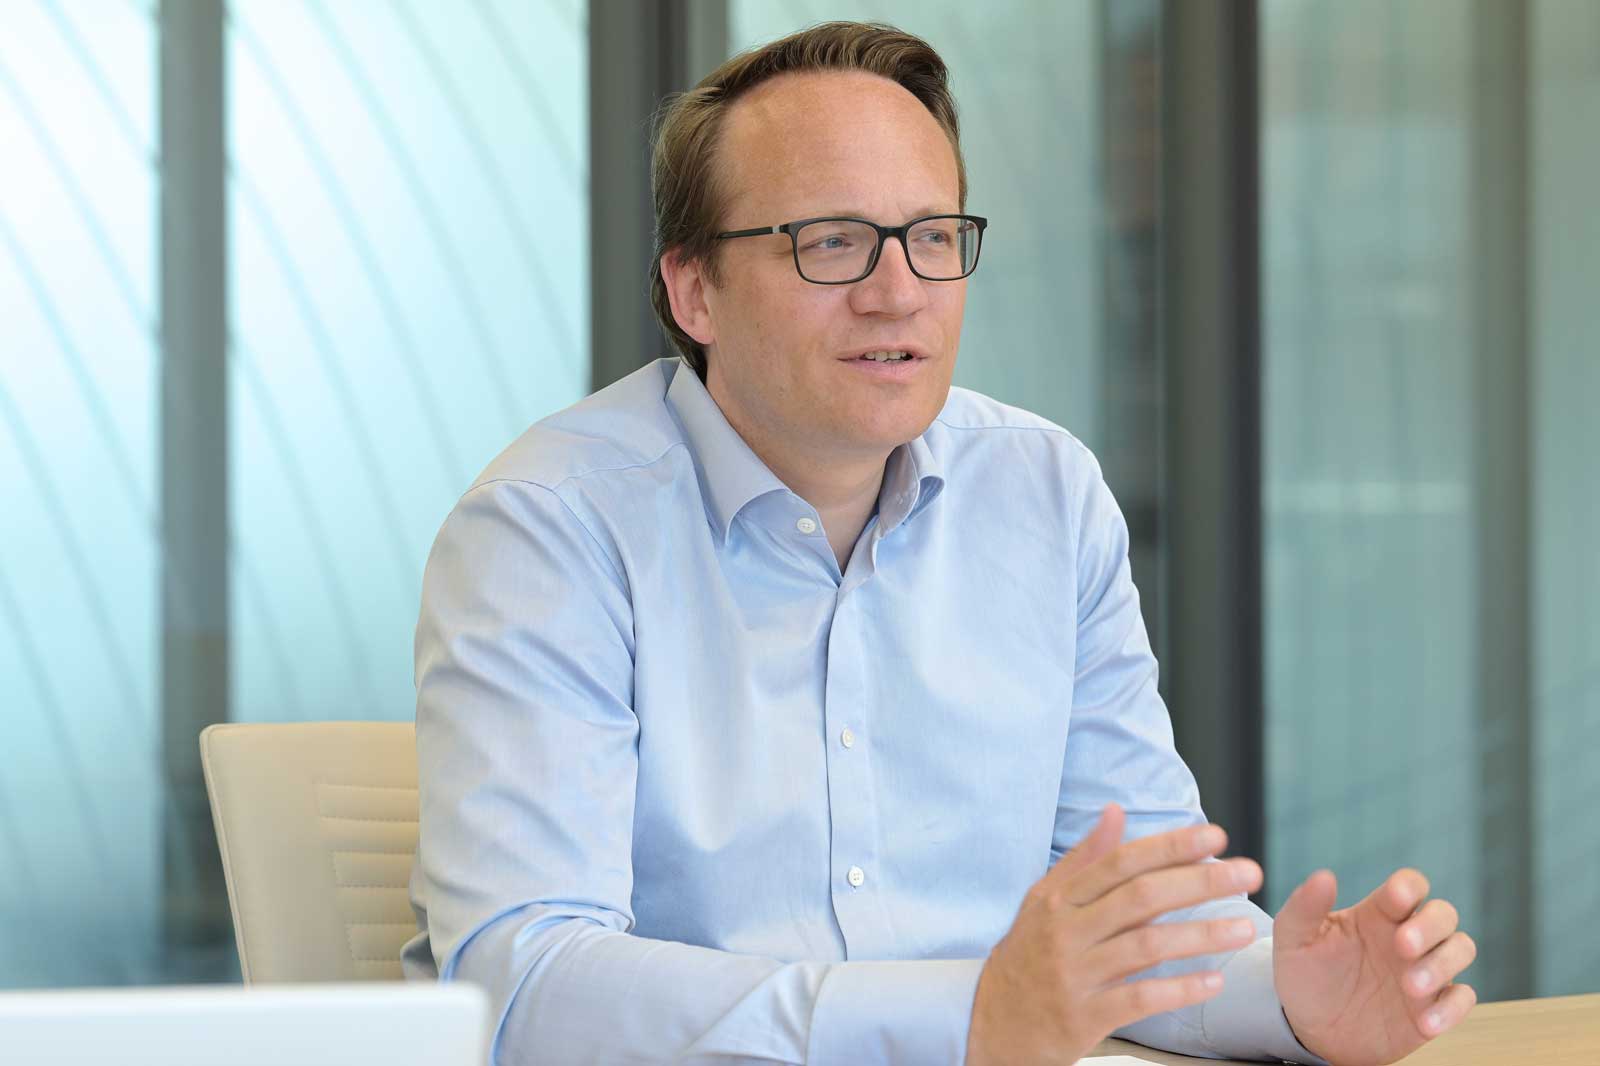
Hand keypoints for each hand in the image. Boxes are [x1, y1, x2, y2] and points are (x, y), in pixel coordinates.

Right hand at [966, 804, 1263, 1065]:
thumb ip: (1084, 860)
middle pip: (1140, 898)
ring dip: (1201, 935)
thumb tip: (1116, 812)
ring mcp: (1075, 975)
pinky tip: (1214, 980)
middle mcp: (1066, 931)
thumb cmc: (1028, 957)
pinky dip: (1179, 989)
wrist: (992, 1023)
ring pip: (1145, 946)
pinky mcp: (1084, 1016)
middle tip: (1249, 874)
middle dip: (1199, 882)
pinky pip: (1139, 998)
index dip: (1170, 847)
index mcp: (1058, 899)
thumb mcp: (1044, 902)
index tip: (1215, 838)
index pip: (1121, 863)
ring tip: (1245, 927)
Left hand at [1274, 869, 1476, 1064]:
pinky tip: (1425, 1023)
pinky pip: (1462, 999)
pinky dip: (1451, 1009)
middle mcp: (1407, 936)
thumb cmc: (1306, 975)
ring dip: (1442, 964)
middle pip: (1444, 913)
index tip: (1396, 896)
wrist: (1312, 1030)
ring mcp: (1425, 970)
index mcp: (1377, 913)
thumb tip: (1323, 876)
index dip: (1409, 886)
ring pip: (1461, 949)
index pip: (1409, 885)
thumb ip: (1304, 907)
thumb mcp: (1293, 940)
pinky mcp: (1433, 1006)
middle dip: (1431, 925)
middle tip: (1403, 946)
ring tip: (1410, 987)